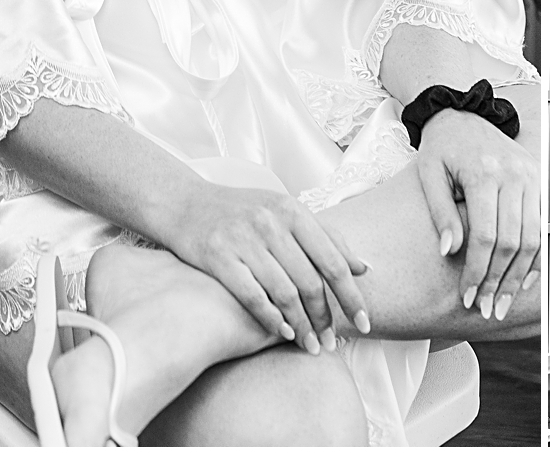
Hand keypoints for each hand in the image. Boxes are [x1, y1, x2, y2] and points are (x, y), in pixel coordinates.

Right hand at [167, 182, 371, 352]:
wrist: (184, 204)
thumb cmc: (242, 211)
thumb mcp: (284, 212)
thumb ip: (325, 237)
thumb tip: (363, 268)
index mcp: (291, 209)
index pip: (333, 261)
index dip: (351, 296)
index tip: (365, 323)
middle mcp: (270, 221)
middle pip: (310, 282)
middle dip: (325, 318)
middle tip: (332, 342)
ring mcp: (243, 238)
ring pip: (285, 294)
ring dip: (302, 327)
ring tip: (311, 346)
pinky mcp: (219, 256)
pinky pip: (253, 297)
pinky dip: (272, 319)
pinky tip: (283, 333)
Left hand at [417, 110, 539, 321]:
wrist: (461, 114)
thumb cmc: (441, 146)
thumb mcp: (428, 172)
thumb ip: (440, 212)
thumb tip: (450, 252)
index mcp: (483, 171)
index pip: (485, 235)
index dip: (478, 271)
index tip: (468, 296)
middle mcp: (513, 174)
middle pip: (512, 242)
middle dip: (500, 281)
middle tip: (487, 309)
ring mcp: (530, 177)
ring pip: (532, 238)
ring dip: (519, 276)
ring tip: (503, 302)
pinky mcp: (538, 180)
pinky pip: (542, 226)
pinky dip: (536, 257)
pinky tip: (524, 279)